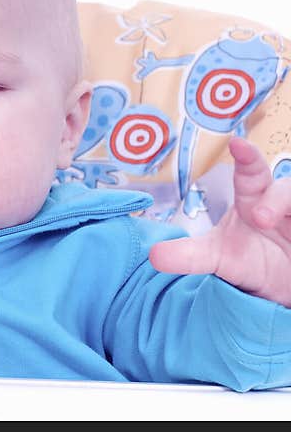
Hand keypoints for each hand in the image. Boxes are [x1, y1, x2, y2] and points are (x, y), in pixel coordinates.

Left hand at [149, 136, 290, 306]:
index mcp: (255, 199)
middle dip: (278, 199)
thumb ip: (188, 256)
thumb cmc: (249, 260)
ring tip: (272, 223)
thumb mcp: (219, 260)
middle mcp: (283, 203)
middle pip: (288, 189)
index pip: (251, 173)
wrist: (281, 288)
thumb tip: (154, 256)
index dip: (247, 157)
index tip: (238, 143)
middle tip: (262, 218)